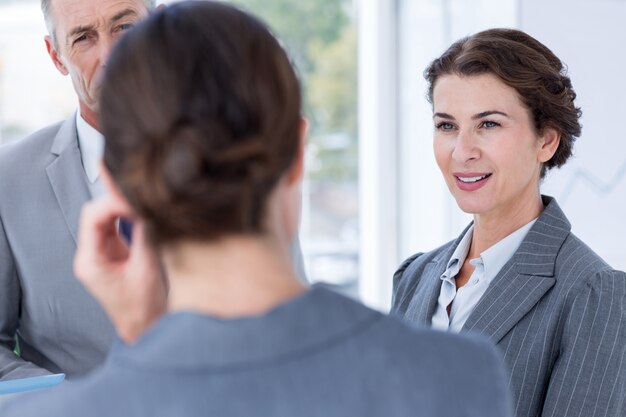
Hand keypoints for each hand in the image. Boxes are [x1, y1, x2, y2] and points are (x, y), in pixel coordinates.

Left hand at [73, 196, 167, 343]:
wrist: (145, 329)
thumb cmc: (144, 308)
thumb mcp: (147, 267)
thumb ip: (144, 234)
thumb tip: (146, 206)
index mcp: (90, 262)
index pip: (93, 217)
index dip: (114, 203)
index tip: (136, 201)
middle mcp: (90, 257)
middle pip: (97, 214)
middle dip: (118, 202)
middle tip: (141, 200)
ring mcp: (100, 255)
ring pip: (106, 218)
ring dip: (124, 209)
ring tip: (144, 207)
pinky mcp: (112, 254)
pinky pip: (116, 227)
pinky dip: (129, 218)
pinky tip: (143, 217)